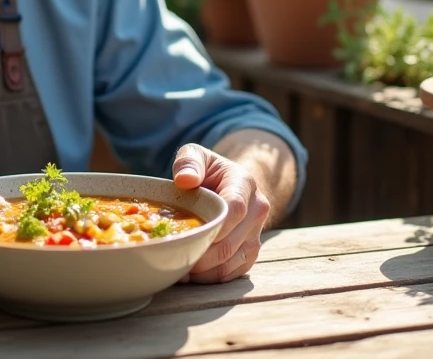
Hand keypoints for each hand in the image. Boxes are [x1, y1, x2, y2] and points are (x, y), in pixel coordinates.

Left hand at [172, 143, 269, 283]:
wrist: (230, 182)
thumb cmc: (208, 170)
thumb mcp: (195, 155)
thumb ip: (188, 162)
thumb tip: (185, 180)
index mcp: (244, 183)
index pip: (235, 208)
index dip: (214, 226)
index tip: (189, 236)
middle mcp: (257, 209)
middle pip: (232, 241)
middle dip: (202, 255)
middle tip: (174, 258)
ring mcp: (256, 232)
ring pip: (234, 260)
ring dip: (205, 271)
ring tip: (179, 268)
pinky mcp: (251, 250)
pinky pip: (235, 271)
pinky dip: (212, 277)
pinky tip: (192, 274)